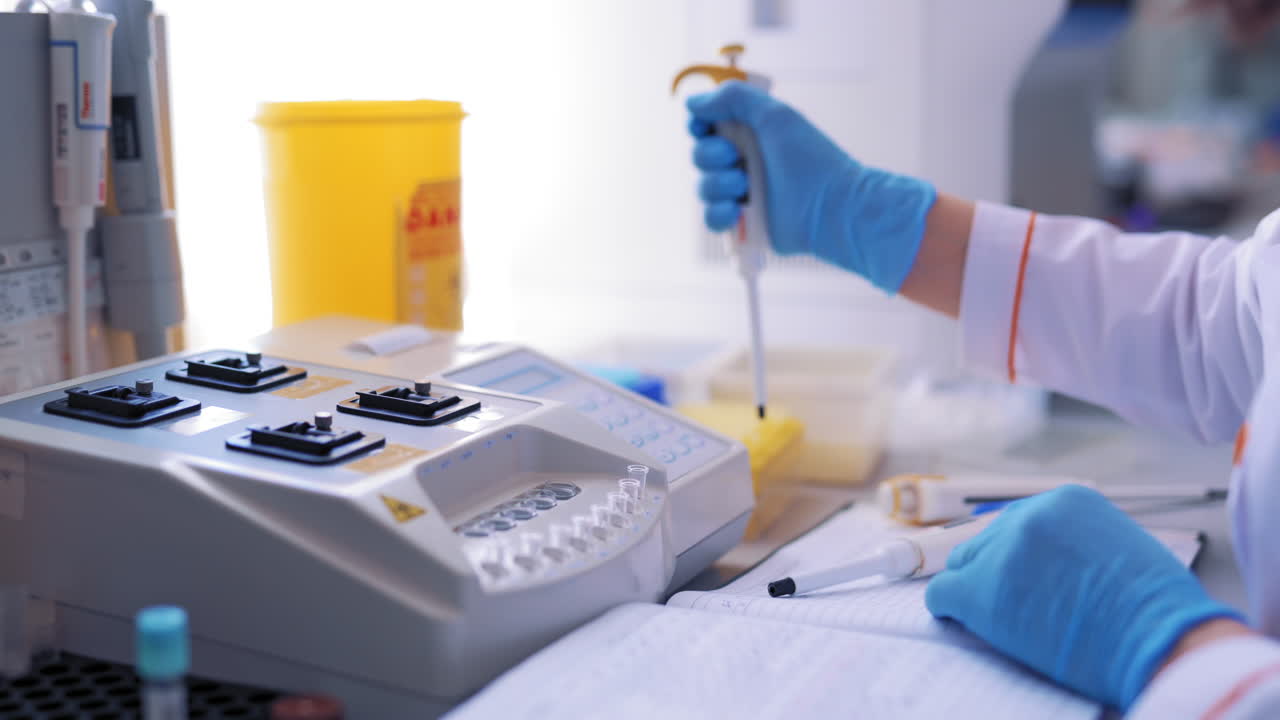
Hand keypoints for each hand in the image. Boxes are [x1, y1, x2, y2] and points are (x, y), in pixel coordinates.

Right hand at [685, 81, 935, 292]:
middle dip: (710, 156)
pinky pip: (711, 219)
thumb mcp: (775, 115)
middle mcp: (744, 161)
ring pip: (702, 187)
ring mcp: (743, 193)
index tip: (702, 127)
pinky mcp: (744, 223)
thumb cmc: (811, 159)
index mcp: (750, 133)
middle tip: (735, 158)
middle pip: (699, 155)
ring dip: (717, 186)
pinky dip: (718, 215)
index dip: (697, 125)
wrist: (831, 207)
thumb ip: (735, 98)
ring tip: (745, 188)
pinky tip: (737, 212)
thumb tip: (693, 100)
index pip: (707, 124)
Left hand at [925, 485, 1241, 709]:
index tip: (1023, 575)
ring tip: (997, 615)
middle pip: (987, 539)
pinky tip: (962, 619)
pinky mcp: (982, 588)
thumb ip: (1080, 542)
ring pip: (964, 564)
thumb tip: (1055, 561)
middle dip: (995, 569)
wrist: (1159, 636)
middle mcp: (1029, 515)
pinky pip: (943, 593)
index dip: (1018, 554)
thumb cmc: (1156, 606)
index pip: (1018, 521)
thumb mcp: (1122, 547)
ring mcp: (1003, 550)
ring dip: (975, 587)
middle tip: (1010, 600)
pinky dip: (949, 608)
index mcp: (1064, 501)